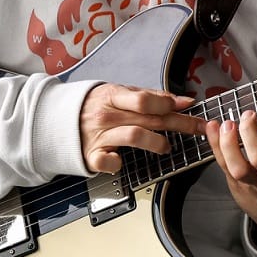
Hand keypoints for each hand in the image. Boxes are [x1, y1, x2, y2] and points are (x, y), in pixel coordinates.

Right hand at [79, 83, 205, 173]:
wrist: (58, 120)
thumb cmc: (95, 106)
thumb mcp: (119, 93)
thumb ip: (149, 97)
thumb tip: (181, 100)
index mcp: (113, 96)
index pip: (146, 100)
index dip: (170, 104)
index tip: (189, 106)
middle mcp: (107, 115)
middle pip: (149, 119)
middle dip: (180, 124)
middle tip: (198, 128)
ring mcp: (99, 136)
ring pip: (135, 137)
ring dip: (157, 143)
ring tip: (166, 147)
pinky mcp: (91, 156)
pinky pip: (108, 162)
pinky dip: (118, 163)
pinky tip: (123, 161)